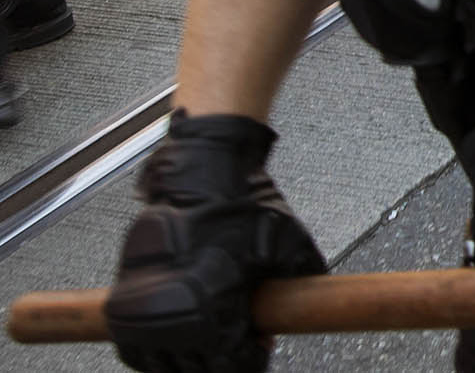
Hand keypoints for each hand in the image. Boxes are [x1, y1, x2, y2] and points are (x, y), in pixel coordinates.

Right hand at [105, 114, 325, 372]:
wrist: (199, 172)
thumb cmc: (239, 203)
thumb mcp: (287, 244)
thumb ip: (300, 284)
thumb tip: (302, 311)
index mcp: (210, 311)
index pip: (231, 365)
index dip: (250, 360)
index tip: (258, 351)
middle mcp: (171, 318)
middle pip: (197, 369)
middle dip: (224, 358)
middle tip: (241, 342)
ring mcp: (142, 314)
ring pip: (165, 365)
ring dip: (191, 358)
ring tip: (212, 340)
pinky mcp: (122, 304)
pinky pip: (136, 351)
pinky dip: (158, 352)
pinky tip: (179, 341)